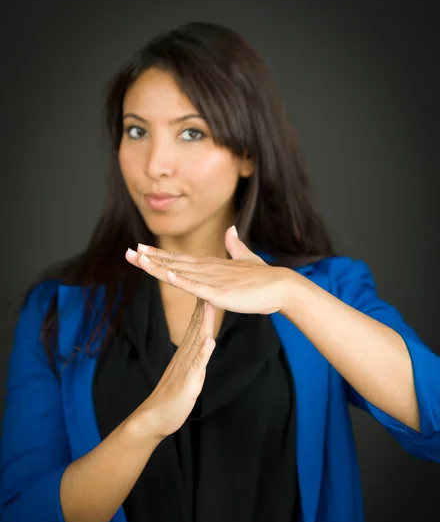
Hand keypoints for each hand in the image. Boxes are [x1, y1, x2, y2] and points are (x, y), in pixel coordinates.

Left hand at [125, 226, 291, 314]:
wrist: (281, 286)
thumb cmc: (264, 277)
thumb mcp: (246, 259)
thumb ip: (235, 245)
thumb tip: (231, 229)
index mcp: (211, 265)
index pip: (179, 259)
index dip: (159, 255)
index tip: (140, 250)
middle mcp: (208, 269)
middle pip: (173, 263)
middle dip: (149, 259)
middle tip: (127, 252)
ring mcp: (212, 280)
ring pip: (179, 272)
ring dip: (158, 266)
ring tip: (137, 259)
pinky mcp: (219, 292)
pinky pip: (196, 286)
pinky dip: (180, 280)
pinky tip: (165, 274)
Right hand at [137, 298, 215, 440]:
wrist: (154, 418)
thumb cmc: (172, 396)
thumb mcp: (187, 371)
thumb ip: (195, 355)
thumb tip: (203, 339)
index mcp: (186, 352)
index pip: (195, 325)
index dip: (203, 306)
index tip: (210, 285)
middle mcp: (184, 355)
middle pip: (196, 326)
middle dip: (204, 305)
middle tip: (210, 282)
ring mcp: (185, 367)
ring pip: (196, 341)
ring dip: (204, 322)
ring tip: (209, 303)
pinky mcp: (187, 382)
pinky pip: (196, 366)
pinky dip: (202, 353)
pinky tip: (208, 341)